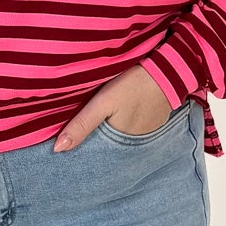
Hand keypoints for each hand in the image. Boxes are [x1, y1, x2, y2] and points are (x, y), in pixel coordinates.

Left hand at [53, 65, 176, 150]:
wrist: (168, 72)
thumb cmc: (133, 86)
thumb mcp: (103, 103)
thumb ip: (81, 125)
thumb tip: (58, 149)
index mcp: (120, 144)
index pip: (96, 154)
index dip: (82, 150)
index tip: (66, 147)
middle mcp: (134, 145)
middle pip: (108, 147)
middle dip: (95, 143)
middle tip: (79, 132)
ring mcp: (146, 135)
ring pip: (120, 138)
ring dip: (110, 133)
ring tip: (99, 122)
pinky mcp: (153, 124)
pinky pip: (133, 130)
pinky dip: (123, 125)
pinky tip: (117, 116)